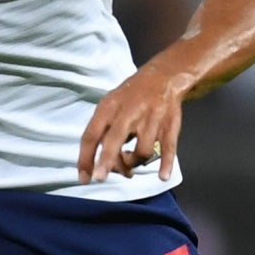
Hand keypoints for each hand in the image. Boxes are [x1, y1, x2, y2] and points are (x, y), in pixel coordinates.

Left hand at [78, 63, 186, 183]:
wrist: (163, 76)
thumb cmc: (130, 97)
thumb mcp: (109, 105)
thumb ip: (101, 131)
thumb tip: (94, 163)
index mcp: (109, 108)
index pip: (91, 135)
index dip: (85, 158)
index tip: (84, 178)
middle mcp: (129, 112)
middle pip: (114, 139)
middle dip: (106, 161)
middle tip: (100, 178)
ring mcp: (151, 118)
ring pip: (142, 151)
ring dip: (134, 164)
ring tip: (131, 165)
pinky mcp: (170, 124)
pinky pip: (168, 147)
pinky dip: (166, 164)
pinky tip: (162, 176)